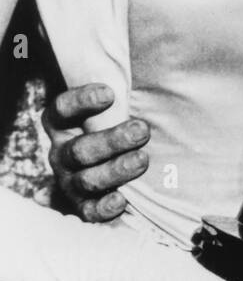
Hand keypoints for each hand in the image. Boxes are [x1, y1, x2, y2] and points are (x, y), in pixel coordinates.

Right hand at [42, 84, 149, 221]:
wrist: (118, 158)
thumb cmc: (120, 121)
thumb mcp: (115, 104)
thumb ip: (122, 90)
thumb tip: (132, 70)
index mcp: (62, 124)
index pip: (62, 109)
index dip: (82, 101)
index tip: (110, 93)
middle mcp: (61, 153)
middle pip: (79, 149)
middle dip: (112, 140)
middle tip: (142, 131)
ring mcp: (70, 182)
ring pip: (86, 180)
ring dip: (115, 171)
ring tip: (142, 160)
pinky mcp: (83, 206)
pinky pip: (89, 211)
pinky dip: (103, 208)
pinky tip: (122, 200)